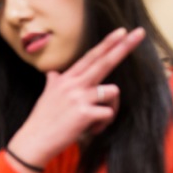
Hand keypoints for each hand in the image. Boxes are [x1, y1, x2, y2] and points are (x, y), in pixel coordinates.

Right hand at [7, 27, 143, 172]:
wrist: (34, 140)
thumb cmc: (42, 120)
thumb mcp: (46, 95)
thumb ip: (53, 81)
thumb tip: (52, 73)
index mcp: (65, 79)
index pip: (90, 57)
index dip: (107, 43)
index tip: (121, 31)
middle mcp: (73, 84)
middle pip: (104, 62)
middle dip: (123, 47)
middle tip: (139, 33)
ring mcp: (79, 97)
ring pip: (113, 92)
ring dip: (110, 107)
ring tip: (94, 119)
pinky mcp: (85, 113)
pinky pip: (109, 114)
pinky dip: (102, 124)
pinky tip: (90, 130)